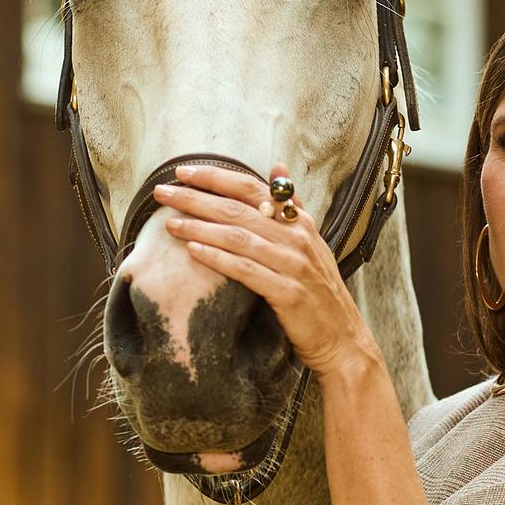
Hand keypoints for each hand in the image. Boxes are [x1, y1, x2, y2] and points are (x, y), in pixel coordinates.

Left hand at [153, 159, 378, 379]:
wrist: (342, 338)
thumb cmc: (318, 291)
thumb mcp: (311, 242)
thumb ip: (291, 206)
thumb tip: (277, 166)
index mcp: (299, 222)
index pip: (253, 189)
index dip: (216, 177)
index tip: (182, 172)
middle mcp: (297, 238)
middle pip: (238, 210)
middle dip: (196, 198)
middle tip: (162, 192)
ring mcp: (293, 265)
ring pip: (238, 238)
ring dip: (200, 227)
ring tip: (170, 223)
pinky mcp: (288, 293)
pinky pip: (245, 271)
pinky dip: (217, 258)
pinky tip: (193, 250)